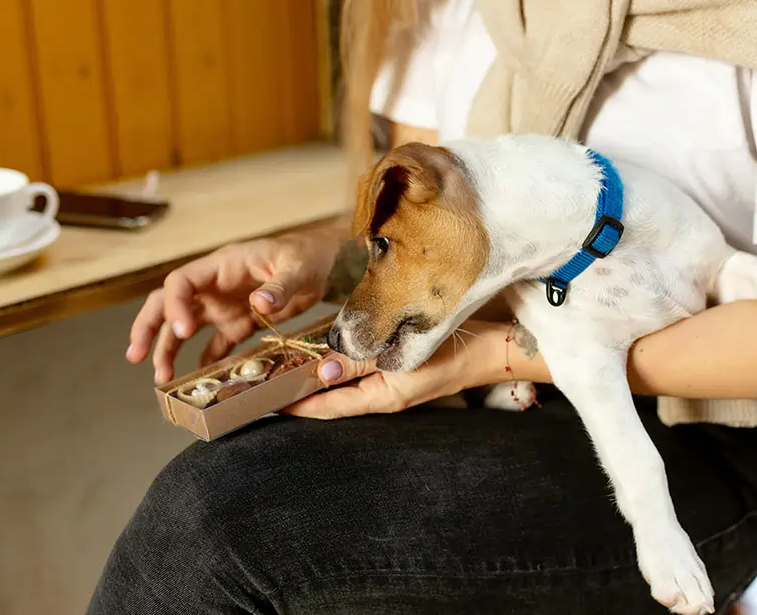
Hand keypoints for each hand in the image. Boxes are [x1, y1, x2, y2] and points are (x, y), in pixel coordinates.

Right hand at [128, 227, 340, 383]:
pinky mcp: (239, 324)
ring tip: (161, 378)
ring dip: (169, 350)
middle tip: (136, 355)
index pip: (182, 282)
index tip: (184, 331)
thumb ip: (279, 286)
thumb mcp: (296, 268)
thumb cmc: (308, 256)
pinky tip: (199, 381)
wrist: (326, 266)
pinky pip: (215, 344)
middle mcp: (215, 287)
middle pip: (168, 304)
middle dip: (149, 328)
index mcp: (221, 266)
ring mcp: (224, 306)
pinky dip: (205, 362)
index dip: (175, 305)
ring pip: (185, 328)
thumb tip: (259, 303)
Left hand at [282, 321, 505, 418]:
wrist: (492, 349)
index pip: (327, 407)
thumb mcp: (402, 356)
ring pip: (344, 386)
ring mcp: (391, 384)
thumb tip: (321, 371)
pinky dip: (340, 366)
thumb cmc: (453, 352)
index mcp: (381, 398)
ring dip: (318, 378)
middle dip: (300, 392)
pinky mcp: (398, 370)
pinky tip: (328, 354)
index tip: (264, 401)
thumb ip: (360, 362)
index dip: (295, 404)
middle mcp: (382, 396)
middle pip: (331, 399)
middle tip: (266, 381)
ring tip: (287, 368)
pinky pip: (361, 374)